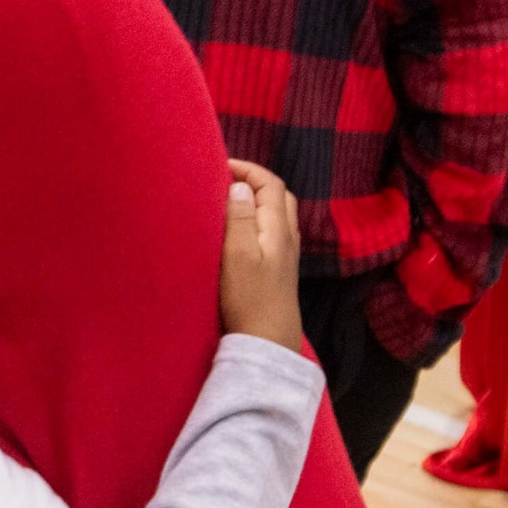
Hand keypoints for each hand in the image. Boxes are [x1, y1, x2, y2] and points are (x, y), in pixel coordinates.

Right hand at [219, 159, 303, 351]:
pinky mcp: (277, 271)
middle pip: (277, 196)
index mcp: (278, 228)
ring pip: (275, 215)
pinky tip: (237, 232)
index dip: (248, 169)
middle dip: (253, 181)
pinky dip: (255, 220)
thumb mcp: (238, 254)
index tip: (219, 165)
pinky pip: (270, 233)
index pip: (270, 184)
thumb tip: (240, 187)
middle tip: (223, 179)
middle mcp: (287, 238)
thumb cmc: (249, 299)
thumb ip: (240, 217)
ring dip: (254, 201)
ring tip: (227, 202)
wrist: (267, 342)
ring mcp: (285, 256)